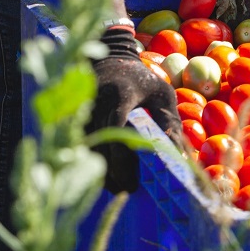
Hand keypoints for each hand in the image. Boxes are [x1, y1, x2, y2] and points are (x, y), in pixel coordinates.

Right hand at [87, 27, 180, 193]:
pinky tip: (107, 172)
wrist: (108, 60)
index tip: (133, 184)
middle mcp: (94, 106)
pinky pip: (79, 148)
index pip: (116, 134)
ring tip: (120, 185)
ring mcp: (78, 114)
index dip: (123, 163)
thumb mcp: (162, 93)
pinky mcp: (70, 120)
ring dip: (101, 172)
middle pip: (99, 150)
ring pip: (86, 153)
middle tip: (129, 189)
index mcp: (118, 97)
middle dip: (113, 175)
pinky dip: (92, 162)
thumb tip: (179, 153)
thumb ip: (169, 121)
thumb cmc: (140, 80)